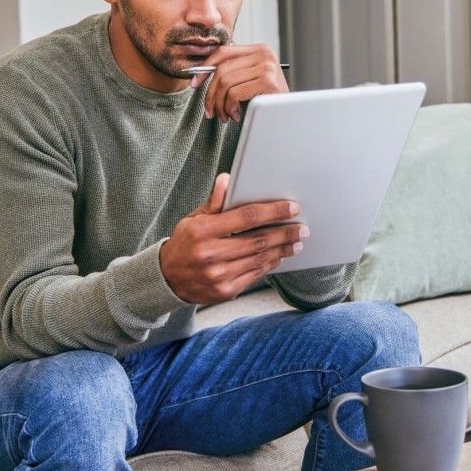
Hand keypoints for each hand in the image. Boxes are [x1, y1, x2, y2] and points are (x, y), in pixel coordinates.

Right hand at [160, 173, 307, 304]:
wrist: (168, 279)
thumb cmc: (185, 243)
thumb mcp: (194, 219)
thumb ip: (214, 202)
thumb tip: (227, 179)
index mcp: (203, 231)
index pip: (246, 217)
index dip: (273, 211)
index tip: (292, 207)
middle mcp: (211, 254)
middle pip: (258, 240)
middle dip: (285, 233)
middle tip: (302, 228)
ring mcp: (219, 275)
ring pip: (260, 259)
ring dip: (282, 249)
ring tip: (296, 242)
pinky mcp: (226, 291)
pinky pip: (255, 275)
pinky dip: (270, 263)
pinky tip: (279, 256)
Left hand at [190, 44, 288, 122]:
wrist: (286, 118)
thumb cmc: (264, 102)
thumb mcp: (245, 82)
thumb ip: (230, 73)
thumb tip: (198, 75)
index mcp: (258, 50)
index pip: (223, 52)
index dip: (205, 68)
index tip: (195, 84)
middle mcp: (264, 53)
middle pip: (221, 69)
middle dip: (210, 94)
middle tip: (210, 111)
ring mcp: (267, 66)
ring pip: (225, 82)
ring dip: (220, 104)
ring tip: (225, 116)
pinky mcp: (268, 81)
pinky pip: (234, 93)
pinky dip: (230, 108)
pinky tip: (237, 116)